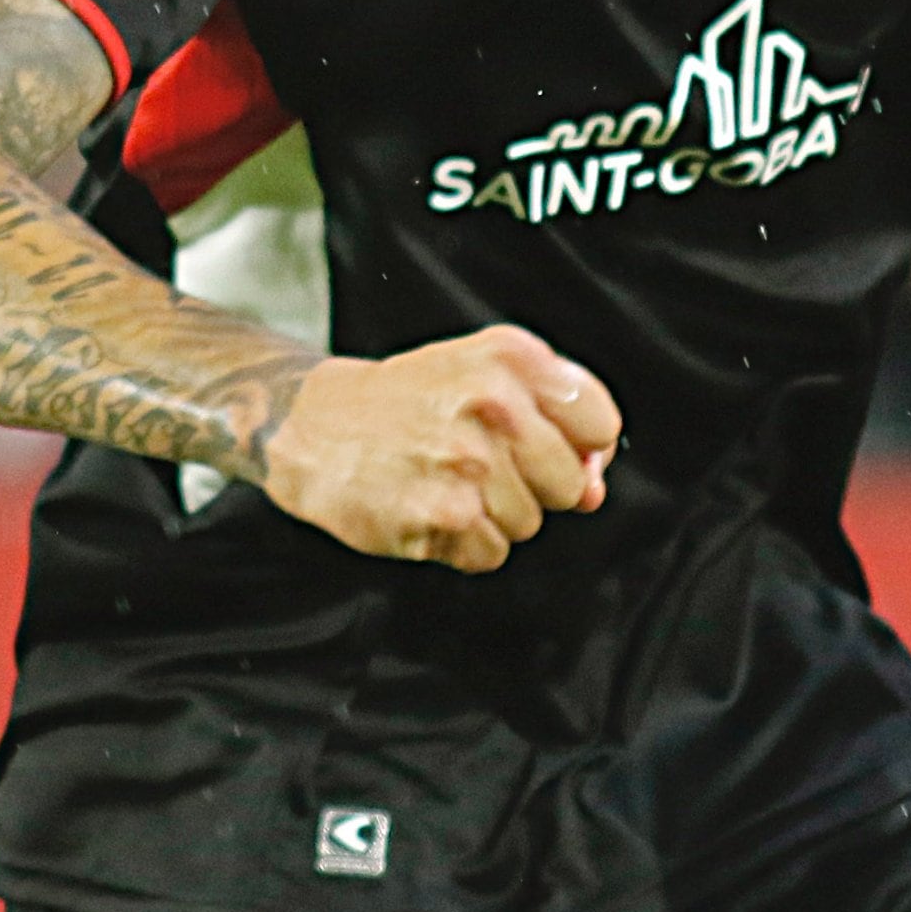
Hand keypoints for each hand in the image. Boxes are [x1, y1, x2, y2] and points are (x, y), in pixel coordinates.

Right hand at [263, 328, 623, 572]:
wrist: (310, 426)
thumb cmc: (404, 403)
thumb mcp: (481, 375)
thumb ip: (553, 422)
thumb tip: (595, 491)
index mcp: (510, 357)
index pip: (600, 424)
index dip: (580, 448)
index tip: (541, 448)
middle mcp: (493, 402)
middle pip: (570, 485)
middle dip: (532, 488)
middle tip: (474, 465)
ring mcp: (468, 459)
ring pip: (530, 524)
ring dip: (491, 517)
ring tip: (442, 483)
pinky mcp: (442, 513)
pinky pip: (491, 553)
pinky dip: (462, 545)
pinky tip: (427, 508)